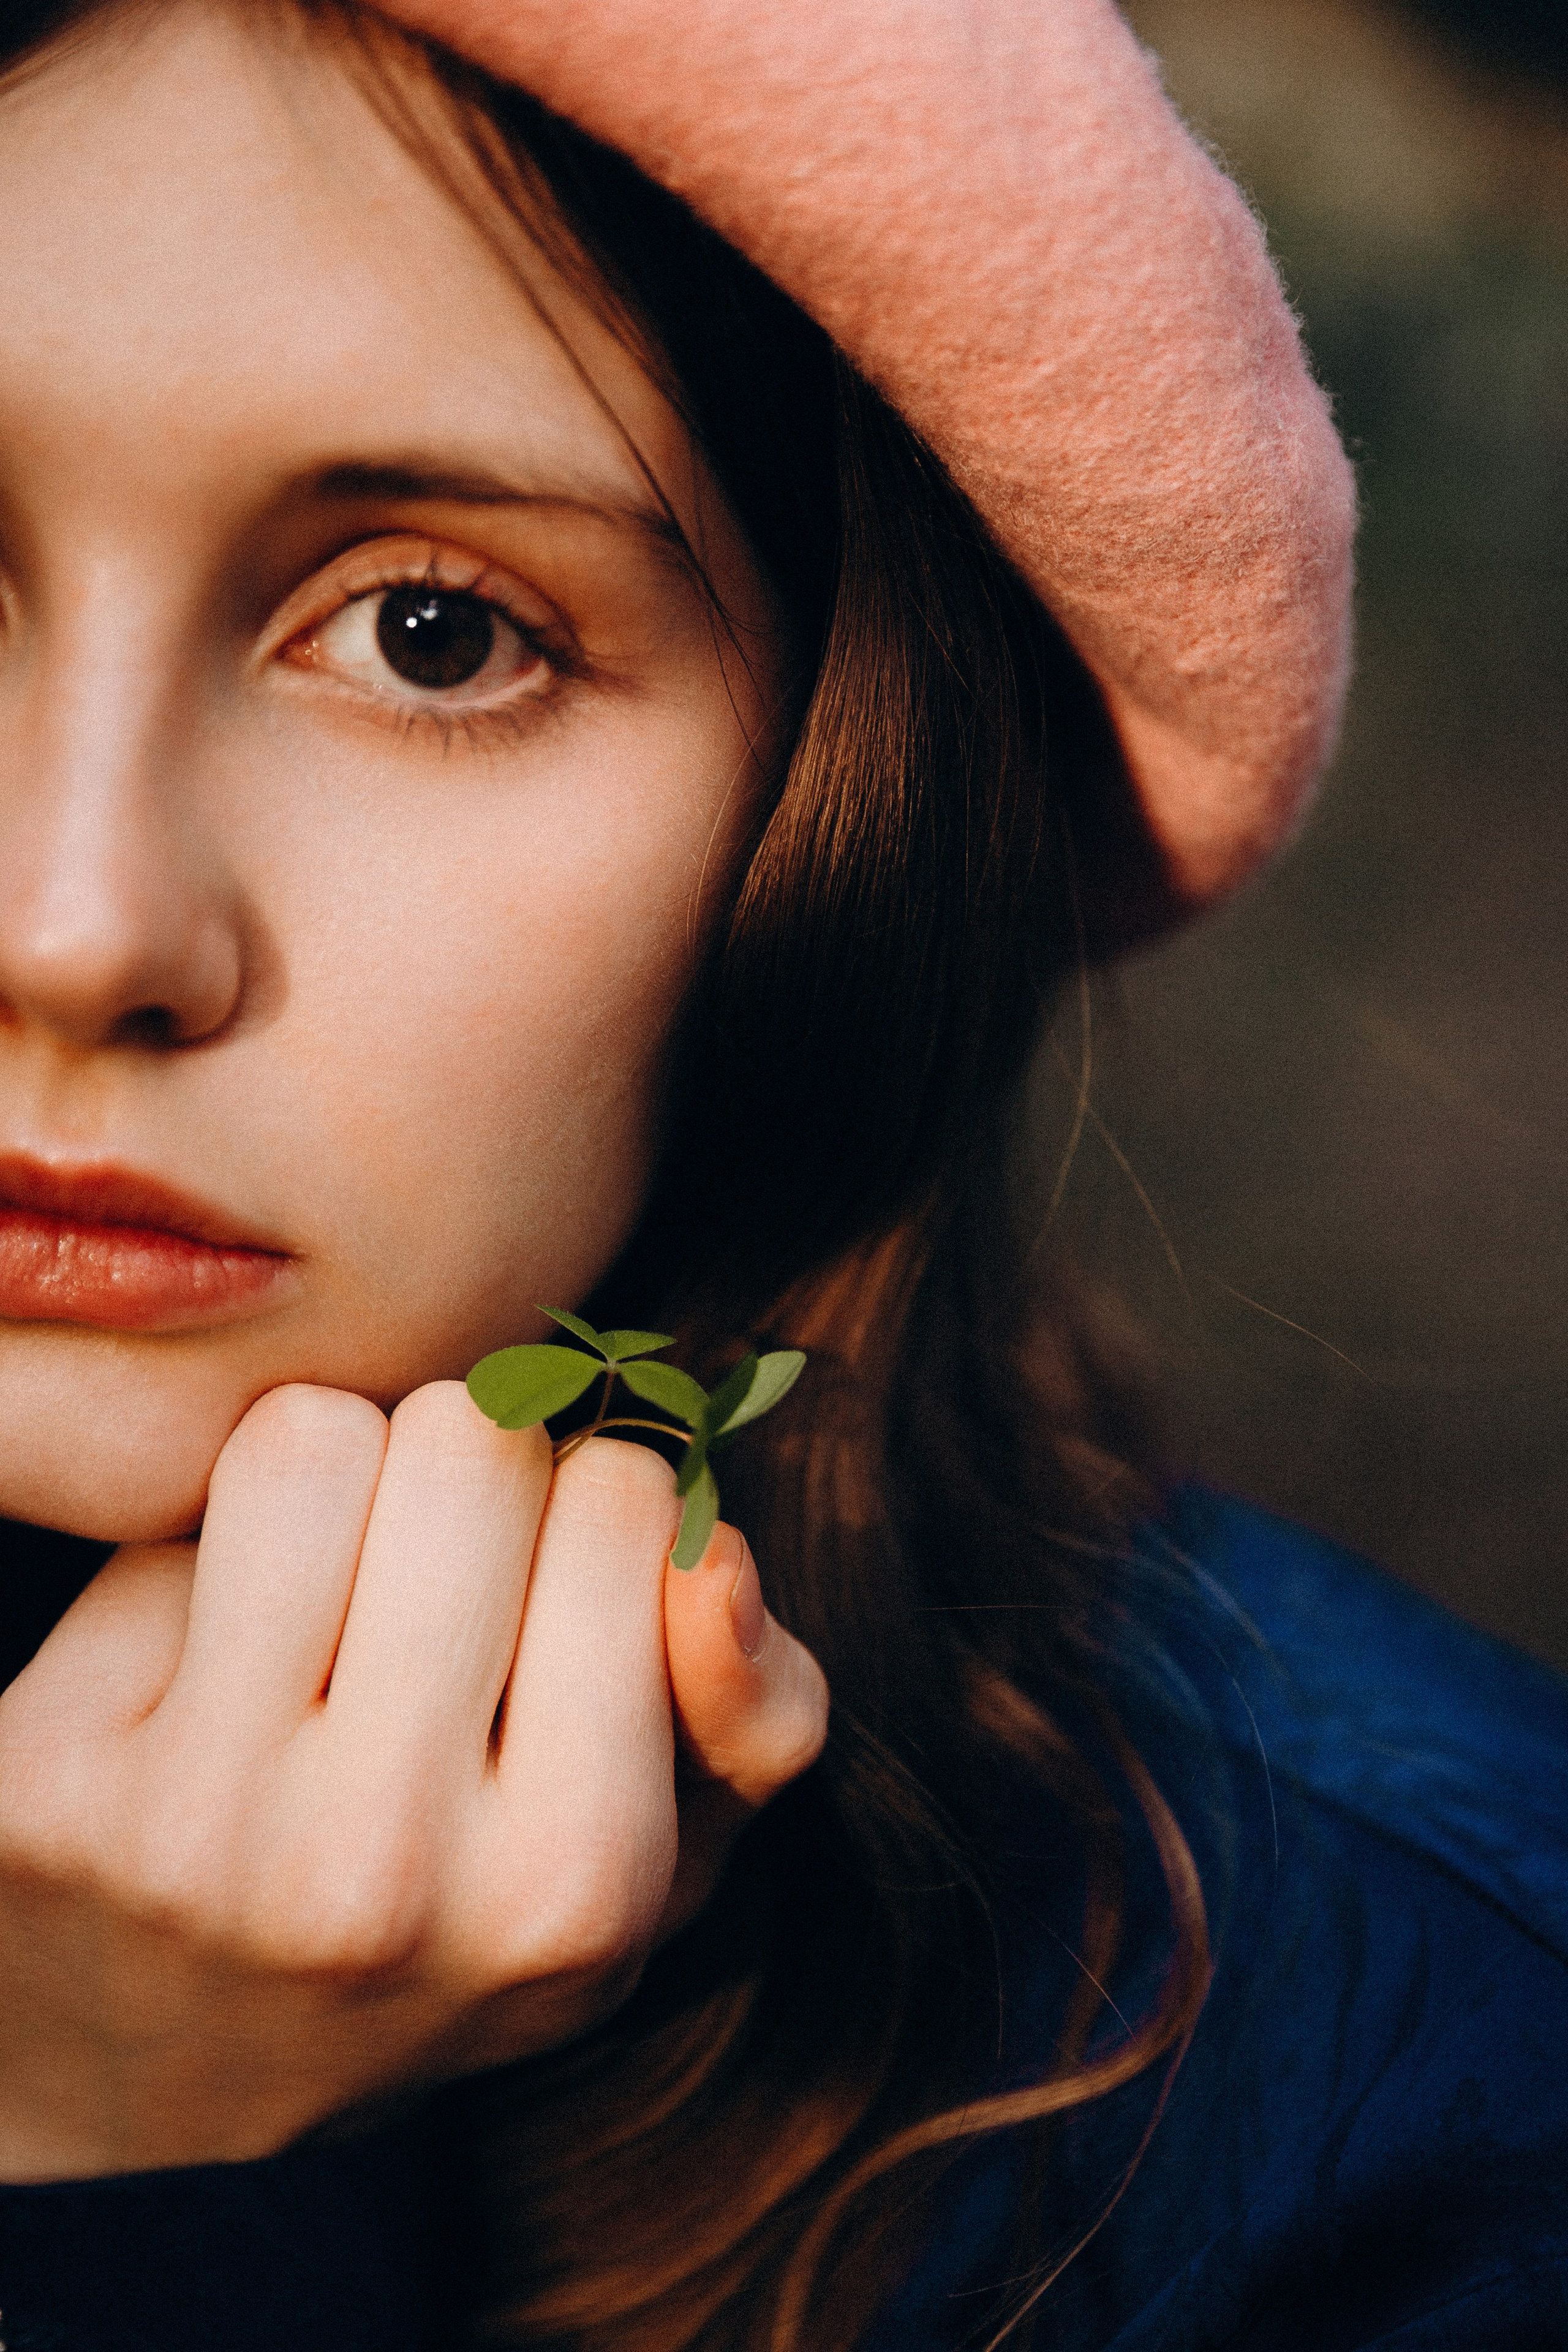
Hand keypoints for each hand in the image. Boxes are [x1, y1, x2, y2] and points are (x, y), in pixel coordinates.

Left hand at [0, 1382, 826, 2180]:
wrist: (159, 2083)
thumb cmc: (446, 1929)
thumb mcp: (650, 1871)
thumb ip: (754, 1719)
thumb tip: (718, 1554)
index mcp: (571, 1892)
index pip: (630, 1498)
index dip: (594, 1510)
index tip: (552, 1593)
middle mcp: (382, 1868)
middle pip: (472, 1438)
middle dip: (464, 1472)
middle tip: (431, 1582)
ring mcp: (200, 1828)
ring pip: (309, 1440)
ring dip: (328, 1485)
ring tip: (325, 1602)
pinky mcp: (52, 1781)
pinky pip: (164, 1528)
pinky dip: (199, 1567)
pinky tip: (204, 1670)